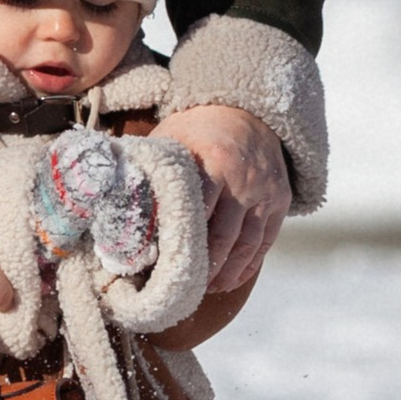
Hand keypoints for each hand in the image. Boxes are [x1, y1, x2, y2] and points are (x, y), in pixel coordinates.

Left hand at [162, 103, 290, 299]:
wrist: (247, 110)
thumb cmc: (198, 129)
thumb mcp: (172, 137)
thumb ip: (154, 169)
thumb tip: (120, 203)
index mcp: (215, 160)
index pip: (198, 210)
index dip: (181, 241)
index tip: (161, 265)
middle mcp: (246, 179)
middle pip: (224, 235)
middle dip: (203, 266)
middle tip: (182, 287)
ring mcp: (267, 192)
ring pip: (247, 244)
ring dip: (226, 272)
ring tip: (205, 289)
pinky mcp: (280, 201)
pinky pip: (266, 241)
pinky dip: (248, 265)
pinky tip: (230, 280)